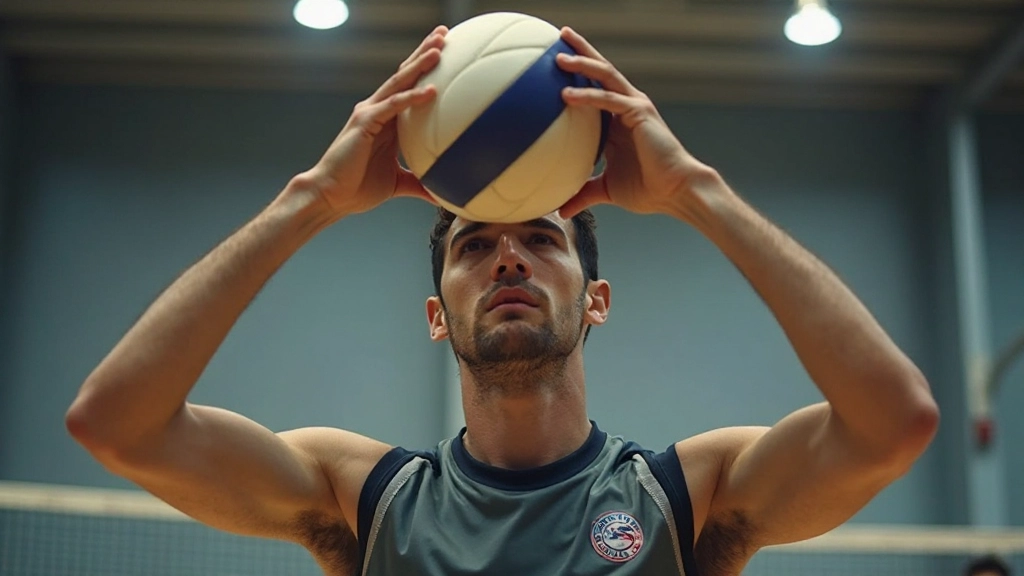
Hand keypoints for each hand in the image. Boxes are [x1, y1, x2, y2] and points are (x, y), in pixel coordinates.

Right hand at [301, 26, 447, 216]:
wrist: (332, 196)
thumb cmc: (359, 188)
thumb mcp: (398, 183)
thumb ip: (419, 183)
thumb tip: (441, 195)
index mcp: (387, 120)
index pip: (409, 86)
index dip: (425, 67)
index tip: (446, 51)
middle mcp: (378, 110)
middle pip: (404, 74)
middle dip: (424, 53)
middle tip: (444, 34)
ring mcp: (370, 113)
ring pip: (399, 82)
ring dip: (419, 64)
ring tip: (439, 48)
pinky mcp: (365, 122)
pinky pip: (393, 105)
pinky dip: (412, 97)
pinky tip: (431, 91)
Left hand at [554, 28, 719, 220]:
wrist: (675, 192)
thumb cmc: (646, 189)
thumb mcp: (606, 190)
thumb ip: (583, 193)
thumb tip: (560, 209)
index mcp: (617, 120)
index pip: (595, 88)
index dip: (578, 73)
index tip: (553, 64)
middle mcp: (626, 106)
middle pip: (600, 71)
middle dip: (581, 51)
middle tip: (558, 36)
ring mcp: (634, 106)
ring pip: (605, 75)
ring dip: (582, 62)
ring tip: (559, 56)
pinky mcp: (639, 113)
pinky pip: (609, 100)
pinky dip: (588, 96)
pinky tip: (566, 95)